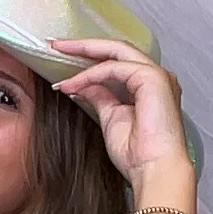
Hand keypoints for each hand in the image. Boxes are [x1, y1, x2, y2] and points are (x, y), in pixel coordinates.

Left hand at [49, 38, 192, 191]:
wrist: (153, 170)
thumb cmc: (137, 155)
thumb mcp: (110, 118)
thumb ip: (99, 97)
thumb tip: (82, 85)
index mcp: (147, 86)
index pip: (116, 60)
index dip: (88, 57)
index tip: (60, 56)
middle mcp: (155, 77)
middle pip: (117, 48)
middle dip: (84, 44)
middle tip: (56, 43)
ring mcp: (156, 76)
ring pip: (116, 51)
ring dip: (84, 53)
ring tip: (59, 53)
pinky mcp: (152, 79)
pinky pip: (115, 68)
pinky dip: (91, 74)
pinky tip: (73, 83)